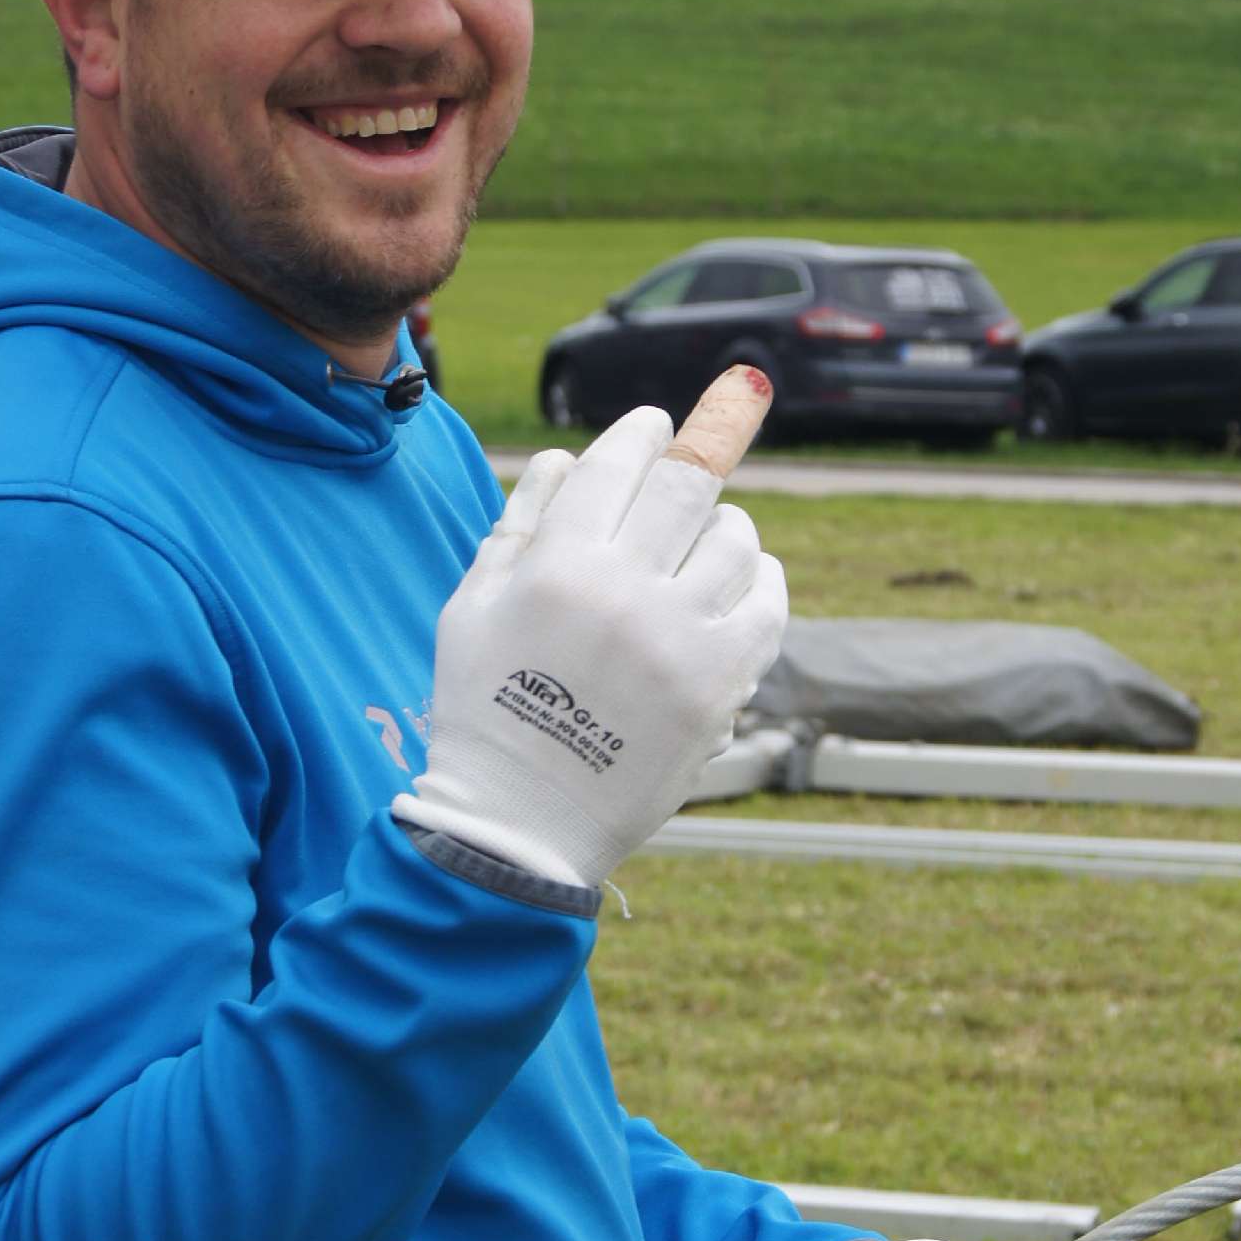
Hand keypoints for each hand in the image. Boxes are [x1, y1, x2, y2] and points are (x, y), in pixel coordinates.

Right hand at [394, 370, 786, 890]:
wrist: (520, 826)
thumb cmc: (485, 711)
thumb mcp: (472, 611)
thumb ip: (517, 527)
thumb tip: (566, 457)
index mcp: (555, 568)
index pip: (616, 467)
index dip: (642, 435)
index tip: (655, 425)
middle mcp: (623, 593)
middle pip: (687, 486)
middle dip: (707, 440)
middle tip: (722, 415)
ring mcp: (678, 640)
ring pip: (735, 542)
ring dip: (727, 526)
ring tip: (714, 533)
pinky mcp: (719, 686)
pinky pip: (767, 605)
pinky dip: (763, 580)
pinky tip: (746, 579)